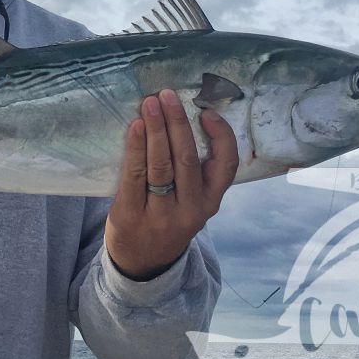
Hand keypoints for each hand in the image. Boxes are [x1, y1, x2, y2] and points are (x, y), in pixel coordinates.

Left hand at [104, 89, 238, 280]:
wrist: (142, 264)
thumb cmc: (169, 220)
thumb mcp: (193, 203)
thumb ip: (195, 172)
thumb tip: (183, 118)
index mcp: (211, 202)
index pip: (226, 166)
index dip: (220, 136)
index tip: (206, 112)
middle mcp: (191, 210)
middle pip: (187, 159)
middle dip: (178, 123)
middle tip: (167, 95)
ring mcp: (161, 215)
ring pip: (161, 165)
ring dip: (156, 129)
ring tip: (149, 104)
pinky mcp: (131, 215)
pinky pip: (135, 175)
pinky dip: (136, 147)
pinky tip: (135, 127)